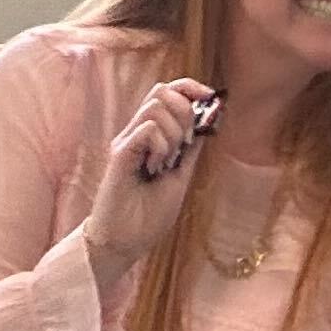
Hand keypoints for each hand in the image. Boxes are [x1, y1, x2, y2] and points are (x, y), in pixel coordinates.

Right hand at [79, 75, 217, 282]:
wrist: (124, 243)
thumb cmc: (147, 215)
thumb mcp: (179, 177)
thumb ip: (190, 150)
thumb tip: (209, 121)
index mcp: (151, 135)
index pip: (168, 91)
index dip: (191, 87)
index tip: (210, 97)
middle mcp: (136, 132)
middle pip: (161, 90)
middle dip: (185, 110)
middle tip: (186, 143)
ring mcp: (127, 142)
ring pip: (155, 107)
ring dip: (173, 132)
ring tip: (168, 161)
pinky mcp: (120, 155)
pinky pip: (147, 130)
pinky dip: (161, 146)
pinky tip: (156, 168)